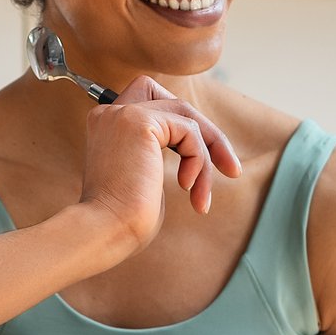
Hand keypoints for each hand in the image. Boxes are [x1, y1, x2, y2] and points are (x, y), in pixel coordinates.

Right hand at [75, 75, 241, 250]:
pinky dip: (198, 160)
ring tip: (202, 195)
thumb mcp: (144, 180)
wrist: (103, 231)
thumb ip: (158, 156)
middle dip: (207, 133)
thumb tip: (196, 150)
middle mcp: (111, 113)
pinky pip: (188, 131)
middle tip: (231, 169)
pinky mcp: (140, 122)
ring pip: (186, 116)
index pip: (155, 104)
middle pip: (175, 103)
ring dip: (206, 156)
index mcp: (108, 126)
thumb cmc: (123, 221)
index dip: (184, 128)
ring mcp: (124, 114)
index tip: (204, 165)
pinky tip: (187, 187)